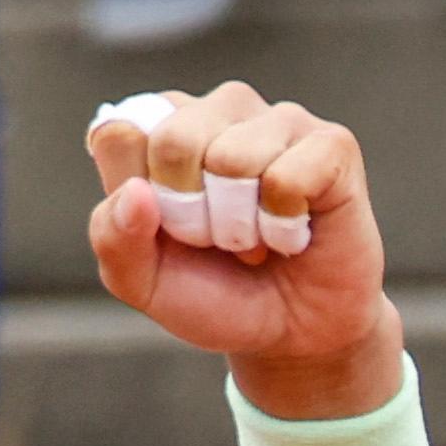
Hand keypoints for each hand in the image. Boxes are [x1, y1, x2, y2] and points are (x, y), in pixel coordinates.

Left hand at [86, 81, 402, 418]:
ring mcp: (279, 120)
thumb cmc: (216, 294)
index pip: (119, 134)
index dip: (138, 201)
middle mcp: (220, 110)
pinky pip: (286, 178)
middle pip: (174, 140)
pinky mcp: (332, 144)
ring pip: (232, 159)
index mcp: (163, 127)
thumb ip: (113, 238)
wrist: (291, 335)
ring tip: (256, 235)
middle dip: (189, 214)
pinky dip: (282, 226)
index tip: (165, 229)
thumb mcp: (143, 282)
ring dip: (239, 225)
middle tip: (216, 238)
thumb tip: (135, 191)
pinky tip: (292, 231)